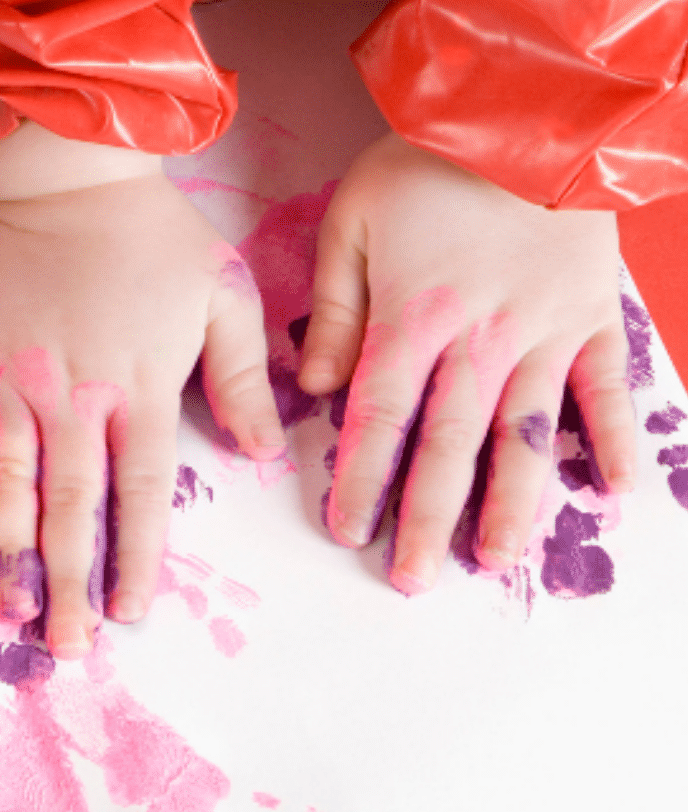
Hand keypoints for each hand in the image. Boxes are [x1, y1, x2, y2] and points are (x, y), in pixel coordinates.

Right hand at [0, 124, 283, 655]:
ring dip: (4, 549)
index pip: (140, 496)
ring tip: (5, 604)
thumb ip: (243, 376)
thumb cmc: (151, 233)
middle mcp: (73, 397)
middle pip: (71, 510)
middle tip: (65, 644)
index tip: (130, 615)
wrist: (65, 170)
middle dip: (69, 583)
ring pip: (5, 482)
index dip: (135, 560)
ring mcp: (9, 379)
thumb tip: (258, 450)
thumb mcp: (222, 294)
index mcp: (140, 388)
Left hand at [299, 132, 635, 589]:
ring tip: (496, 560)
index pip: (379, 419)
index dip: (361, 479)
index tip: (347, 530)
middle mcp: (481, 340)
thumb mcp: (351, 222)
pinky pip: (606, 390)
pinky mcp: (592, 320)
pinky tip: (615, 494)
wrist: (526, 115)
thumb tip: (313, 388)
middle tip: (412, 579)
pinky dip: (611, 440)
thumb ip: (333, 311)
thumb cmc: (426, 167)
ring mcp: (545, 334)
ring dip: (513, 504)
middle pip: (449, 447)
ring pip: (527, 435)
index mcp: (414, 319)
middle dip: (427, 519)